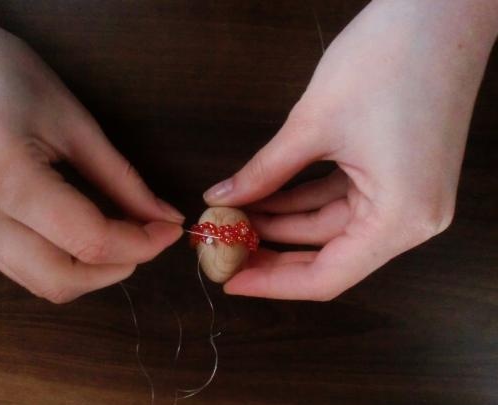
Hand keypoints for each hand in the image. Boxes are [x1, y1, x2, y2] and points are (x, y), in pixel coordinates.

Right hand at [0, 1, 183, 302]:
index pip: (86, 239)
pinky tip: (84, 236)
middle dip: (115, 269)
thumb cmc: (7, 73)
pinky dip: (63, 262)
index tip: (170, 228)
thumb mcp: (75, 121)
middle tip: (147, 239)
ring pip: (39, 282)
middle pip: (59, 280)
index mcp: (5, 175)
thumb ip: (122, 178)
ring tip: (122, 238)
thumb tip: (164, 216)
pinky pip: (22, 266)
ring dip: (90, 272)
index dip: (140, 243)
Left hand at [204, 0, 497, 299]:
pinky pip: (342, 198)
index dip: (273, 282)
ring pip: (332, 225)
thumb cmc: (389, 59)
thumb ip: (263, 171)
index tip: (230, 279)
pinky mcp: (398, 172)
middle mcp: (412, 217)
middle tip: (226, 247)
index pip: (328, 275)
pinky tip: (264, 194)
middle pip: (330, 254)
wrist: (441, 9)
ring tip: (235, 215)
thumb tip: (222, 198)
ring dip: (283, 220)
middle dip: (273, 250)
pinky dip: (302, 197)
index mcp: (402, 217)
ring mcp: (408, 194)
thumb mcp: (312, 125)